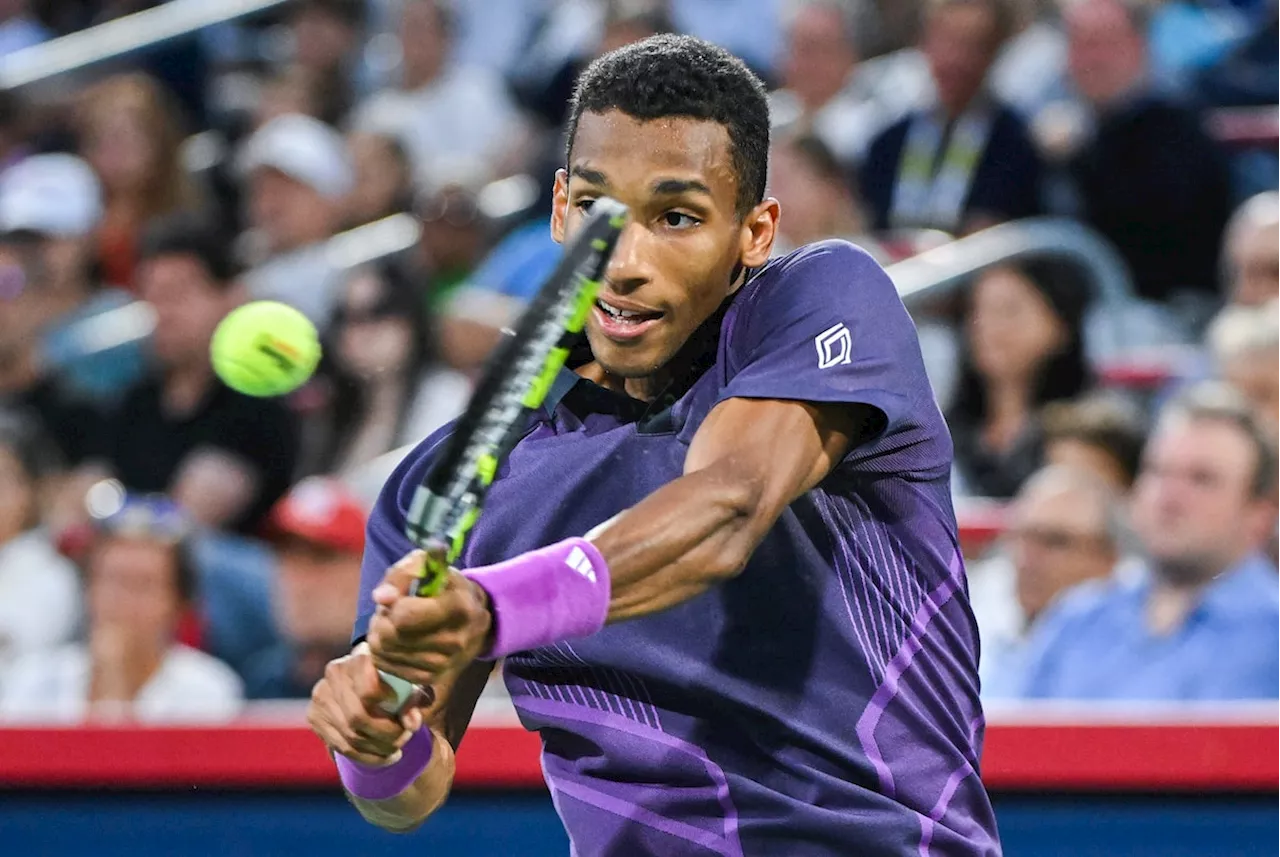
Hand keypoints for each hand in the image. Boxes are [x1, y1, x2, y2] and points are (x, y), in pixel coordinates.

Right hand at [307, 642, 432, 766]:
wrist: (368, 679)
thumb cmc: (396, 681)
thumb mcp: (412, 686)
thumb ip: (415, 701)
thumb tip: (413, 724)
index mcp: (362, 656)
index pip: (369, 690)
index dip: (389, 712)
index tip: (408, 722)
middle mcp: (336, 672)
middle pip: (358, 717)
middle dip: (386, 736)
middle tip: (404, 739)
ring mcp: (321, 693)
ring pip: (350, 736)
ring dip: (377, 749)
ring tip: (396, 749)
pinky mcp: (314, 715)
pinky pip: (341, 746)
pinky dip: (365, 757)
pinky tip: (383, 756)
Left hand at [365, 549, 492, 687]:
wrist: (474, 621)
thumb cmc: (447, 588)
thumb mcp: (430, 567)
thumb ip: (403, 574)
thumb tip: (381, 598)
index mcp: (459, 608)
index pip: (404, 616)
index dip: (393, 604)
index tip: (399, 597)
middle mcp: (455, 641)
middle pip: (390, 636)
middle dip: (382, 619)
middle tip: (391, 611)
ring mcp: (443, 664)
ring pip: (384, 652)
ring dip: (380, 634)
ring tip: (394, 624)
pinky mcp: (430, 679)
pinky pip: (386, 667)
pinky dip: (384, 652)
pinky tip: (396, 641)